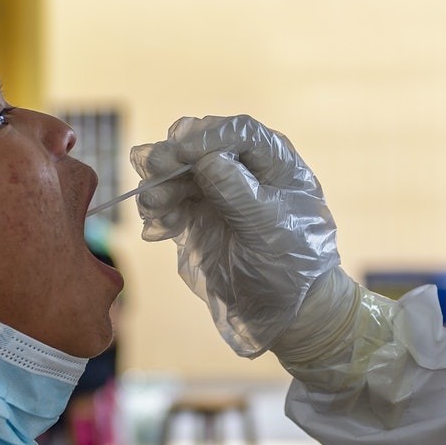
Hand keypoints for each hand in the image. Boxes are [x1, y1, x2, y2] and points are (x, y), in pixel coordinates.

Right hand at [131, 115, 340, 356]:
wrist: (285, 312)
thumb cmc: (293, 265)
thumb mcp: (270, 228)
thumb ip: (237, 191)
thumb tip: (207, 159)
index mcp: (274, 163)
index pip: (238, 132)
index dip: (207, 136)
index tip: (181, 151)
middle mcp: (243, 170)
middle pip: (200, 146)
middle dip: (174, 157)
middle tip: (154, 169)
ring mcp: (217, 193)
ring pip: (178, 173)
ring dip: (160, 185)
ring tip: (152, 207)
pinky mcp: (197, 217)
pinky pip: (169, 202)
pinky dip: (158, 210)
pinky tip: (158, 229)